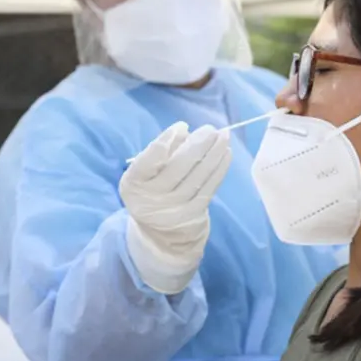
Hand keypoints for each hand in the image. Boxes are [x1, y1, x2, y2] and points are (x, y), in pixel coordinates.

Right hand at [120, 122, 231, 293]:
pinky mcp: (193, 214)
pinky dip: (219, 169)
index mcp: (133, 183)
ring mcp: (173, 208)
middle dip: (198, 144)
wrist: (160, 234)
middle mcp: (151, 198)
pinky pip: (209, 187)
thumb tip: (185, 132)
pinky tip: (226, 154)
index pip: (149, 158)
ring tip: (224, 136)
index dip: (167, 140)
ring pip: (198, 176)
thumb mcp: (145, 175)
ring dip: (214, 153)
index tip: (183, 126)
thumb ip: (160, 153)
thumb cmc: (152, 192)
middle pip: (178, 166)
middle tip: (211, 129)